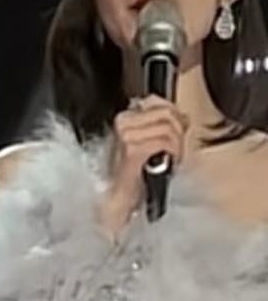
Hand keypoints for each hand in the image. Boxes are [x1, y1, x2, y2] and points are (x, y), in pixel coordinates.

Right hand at [99, 95, 189, 236]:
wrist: (121, 199)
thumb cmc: (134, 176)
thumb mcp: (148, 142)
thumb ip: (161, 124)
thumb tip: (180, 114)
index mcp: (124, 118)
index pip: (155, 101)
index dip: (174, 114)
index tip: (178, 128)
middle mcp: (122, 124)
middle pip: (165, 112)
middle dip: (178, 130)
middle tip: (175, 147)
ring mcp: (126, 137)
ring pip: (168, 127)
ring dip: (176, 144)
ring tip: (170, 156)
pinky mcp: (133, 151)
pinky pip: (164, 141)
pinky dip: (173, 152)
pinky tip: (169, 161)